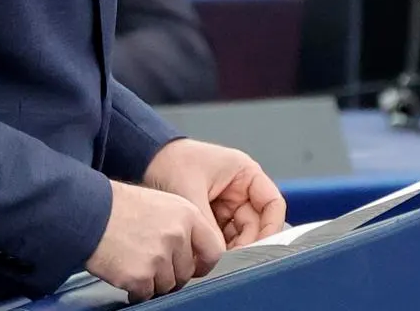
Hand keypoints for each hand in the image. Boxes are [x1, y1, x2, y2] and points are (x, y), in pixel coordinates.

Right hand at [84, 181, 223, 301]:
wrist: (89, 212)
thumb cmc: (121, 207)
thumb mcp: (163, 204)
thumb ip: (183, 227)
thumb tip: (193, 255)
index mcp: (188, 215)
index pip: (213, 250)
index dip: (202, 263)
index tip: (194, 267)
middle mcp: (178, 235)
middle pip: (187, 272)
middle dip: (171, 273)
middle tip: (151, 262)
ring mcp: (160, 257)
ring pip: (168, 285)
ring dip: (152, 281)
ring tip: (135, 262)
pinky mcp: (141, 275)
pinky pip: (146, 293)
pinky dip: (135, 289)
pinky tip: (125, 271)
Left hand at [144, 139, 286, 250]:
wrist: (145, 159)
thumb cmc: (171, 162)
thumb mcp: (191, 192)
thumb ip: (208, 224)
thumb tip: (219, 254)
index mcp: (245, 173)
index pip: (273, 204)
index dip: (271, 228)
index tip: (261, 248)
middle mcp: (241, 189)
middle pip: (257, 224)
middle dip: (246, 243)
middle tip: (231, 261)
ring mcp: (228, 203)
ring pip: (241, 234)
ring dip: (231, 248)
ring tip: (215, 259)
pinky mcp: (214, 215)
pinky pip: (224, 237)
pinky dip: (218, 247)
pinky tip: (207, 255)